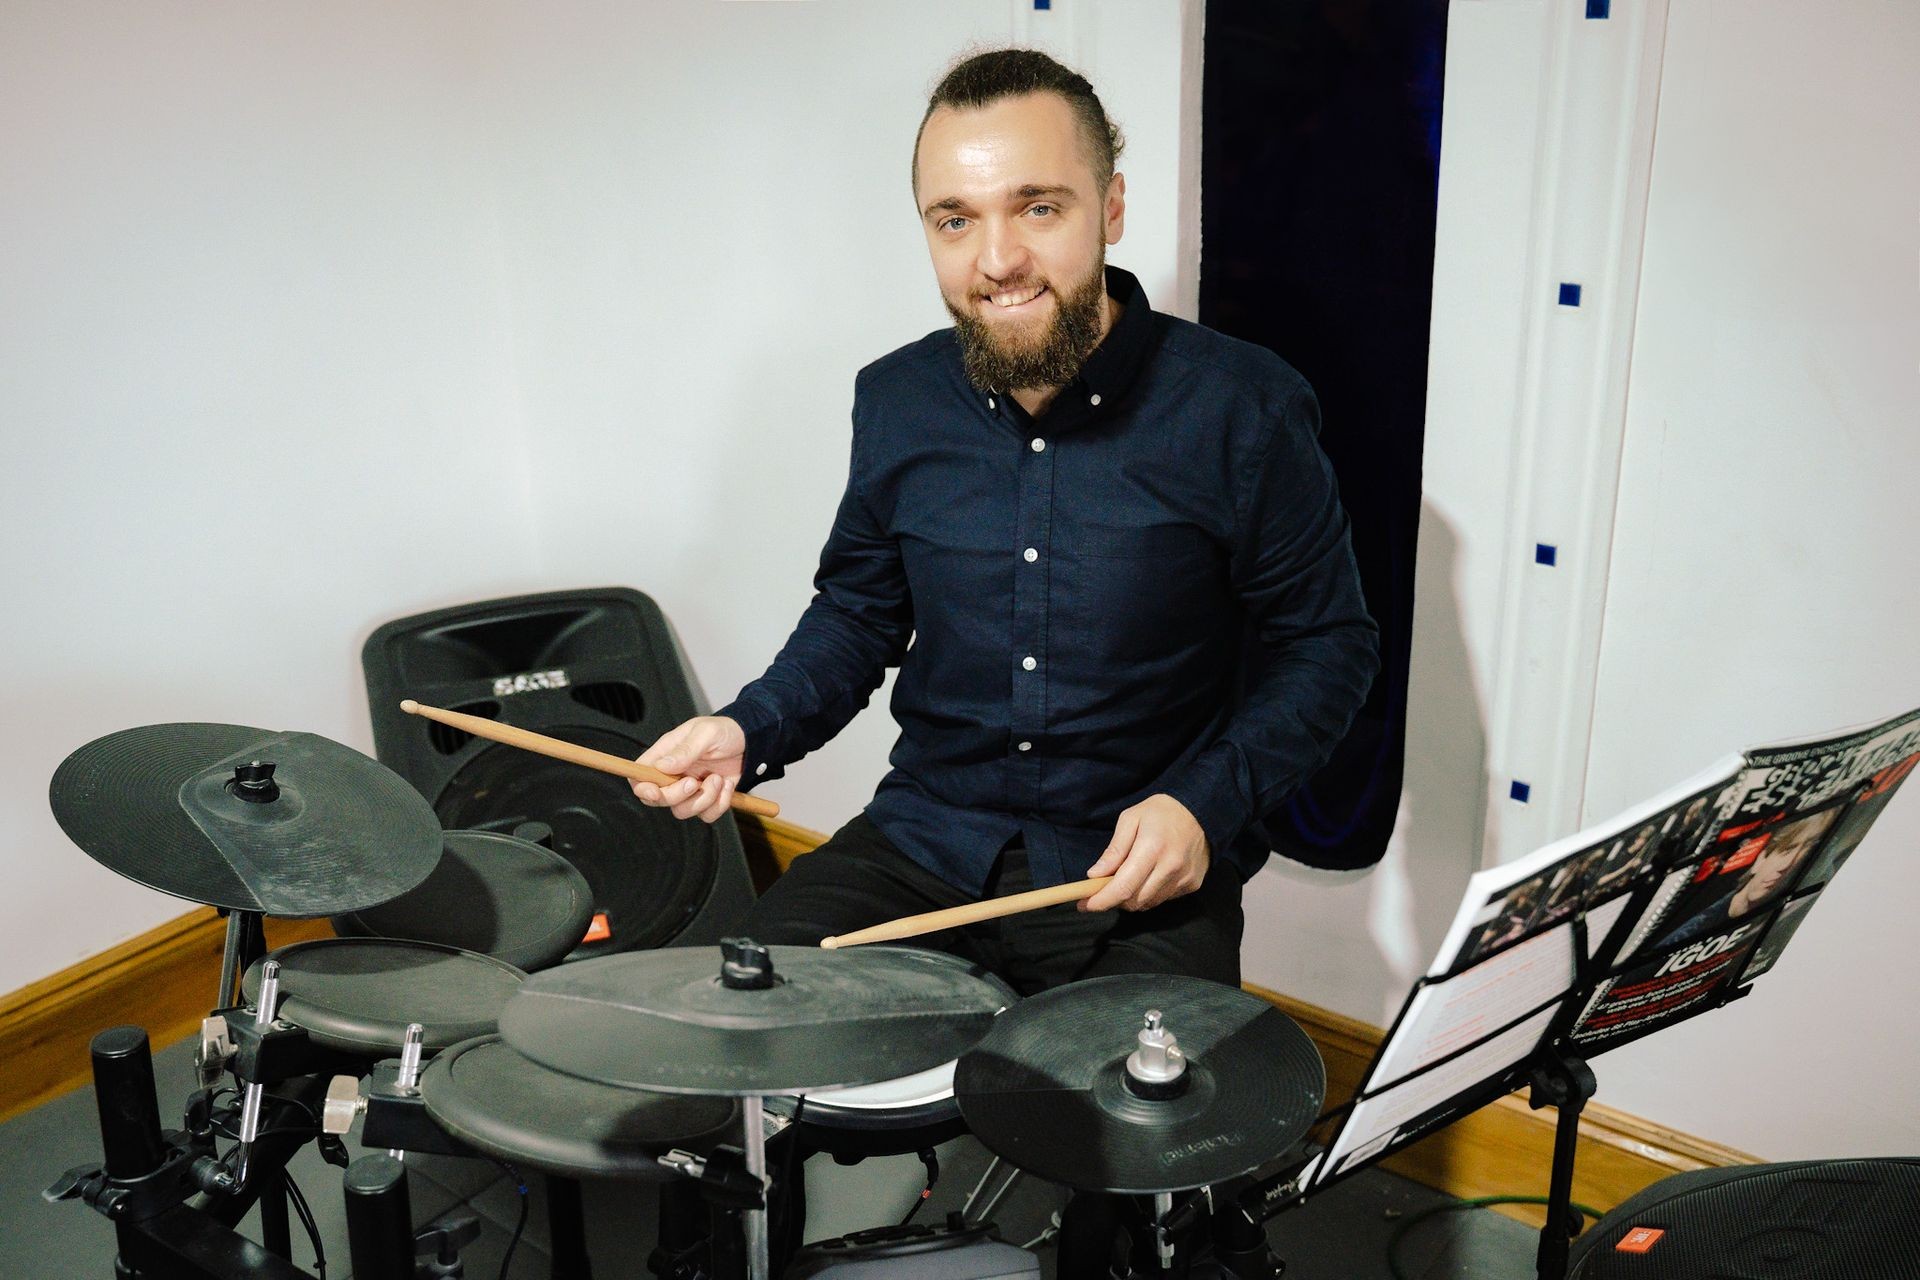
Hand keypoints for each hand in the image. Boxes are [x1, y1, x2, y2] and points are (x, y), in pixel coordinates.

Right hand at [631, 716, 746, 823]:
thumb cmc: (725, 731)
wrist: (751, 742)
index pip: (639, 776)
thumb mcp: (706, 733)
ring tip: (717, 779)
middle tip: (695, 782)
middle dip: (677, 796)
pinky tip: (727, 785)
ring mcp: (689, 790)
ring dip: (704, 799)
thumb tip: (663, 765)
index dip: (641, 788)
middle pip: (658, 799)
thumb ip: (685, 750)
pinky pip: (706, 815)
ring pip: (682, 811)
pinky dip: (719, 804)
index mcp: (666, 755)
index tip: (655, 792)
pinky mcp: (707, 800)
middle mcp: (673, 775)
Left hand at [1080, 794, 1209, 911]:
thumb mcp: (1130, 819)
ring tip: (1128, 878)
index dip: (1101, 901)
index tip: (1084, 905)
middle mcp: (1170, 867)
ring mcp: (1184, 878)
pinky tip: (1149, 876)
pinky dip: (1150, 893)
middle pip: (1134, 901)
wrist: (1201, 811)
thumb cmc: (1160, 812)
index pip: (1123, 887)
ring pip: (1148, 903)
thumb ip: (1113, 850)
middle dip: (1114, 900)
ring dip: (1132, 898)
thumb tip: (1095, 875)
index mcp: (1152, 848)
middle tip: (1102, 889)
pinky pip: (1163, 899)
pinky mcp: (1192, 884)